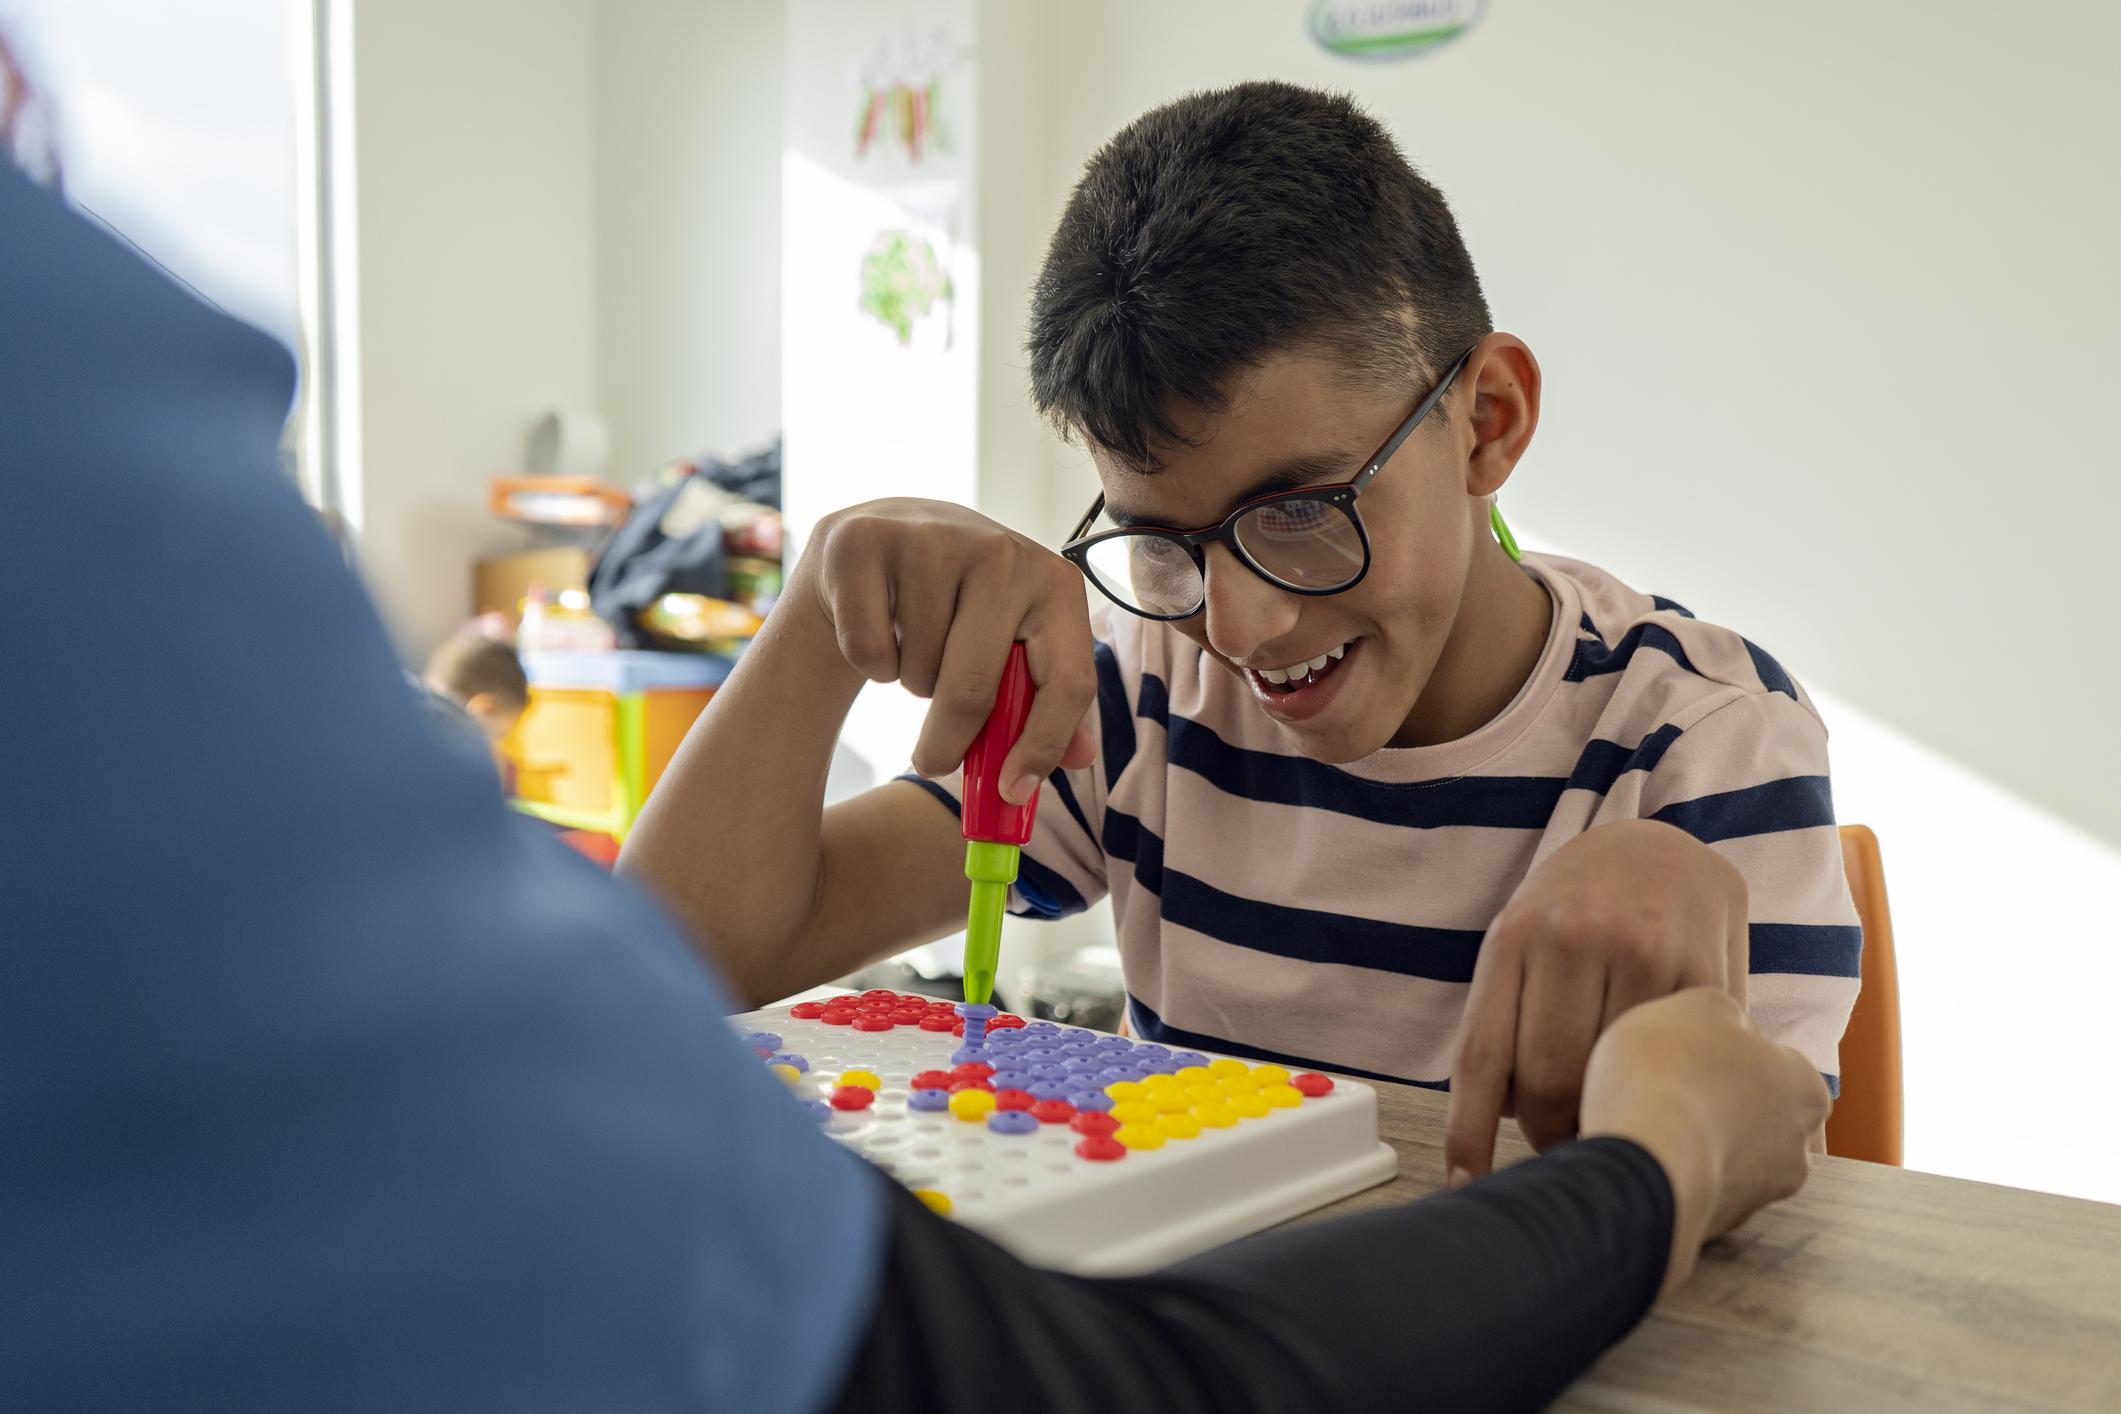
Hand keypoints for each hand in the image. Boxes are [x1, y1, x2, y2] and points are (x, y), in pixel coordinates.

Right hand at [798, 498, 1097, 798]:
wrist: (882, 544)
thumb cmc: (960, 611)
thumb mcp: (1014, 645)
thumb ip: (1050, 702)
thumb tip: (1082, 758)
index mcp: (1056, 583)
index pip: (1068, 681)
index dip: (1042, 746)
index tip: (1012, 792)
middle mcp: (1002, 551)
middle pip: (977, 688)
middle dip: (950, 743)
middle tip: (934, 763)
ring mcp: (930, 538)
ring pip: (919, 670)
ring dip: (912, 684)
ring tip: (917, 647)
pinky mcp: (863, 543)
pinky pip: (867, 650)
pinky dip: (870, 663)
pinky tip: (879, 626)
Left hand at [1445, 820, 1748, 1182]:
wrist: (1658, 845)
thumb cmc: (1576, 908)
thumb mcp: (1523, 940)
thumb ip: (1509, 1018)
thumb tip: (1498, 1122)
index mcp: (1513, 937)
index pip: (1481, 1054)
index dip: (1469, 1131)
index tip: (1466, 1183)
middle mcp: (1572, 938)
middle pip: (1546, 1079)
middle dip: (1549, 1130)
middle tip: (1564, 1141)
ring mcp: (1641, 951)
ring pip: (1612, 1078)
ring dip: (1609, 1115)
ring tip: (1613, 1113)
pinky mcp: (1703, 970)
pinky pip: (1676, 1059)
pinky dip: (1667, 1090)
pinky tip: (1666, 1091)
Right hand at [1580, 988, 1830, 1294]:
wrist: (1642, 1163)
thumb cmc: (1670, 1072)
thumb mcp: (1694, 1006)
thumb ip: (1722, 1013)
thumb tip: (1728, 1028)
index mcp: (1805, 1089)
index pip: (1775, 1064)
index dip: (1726, 1053)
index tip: (1686, 1052)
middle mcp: (1797, 1149)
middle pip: (1753, 1116)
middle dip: (1717, 1106)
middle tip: (1664, 1088)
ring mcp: (1759, 1198)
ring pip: (1725, 1160)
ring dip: (1695, 1145)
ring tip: (1644, 1126)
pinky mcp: (1718, 1230)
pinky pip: (1693, 1192)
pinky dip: (1673, 1178)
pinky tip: (1639, 1160)